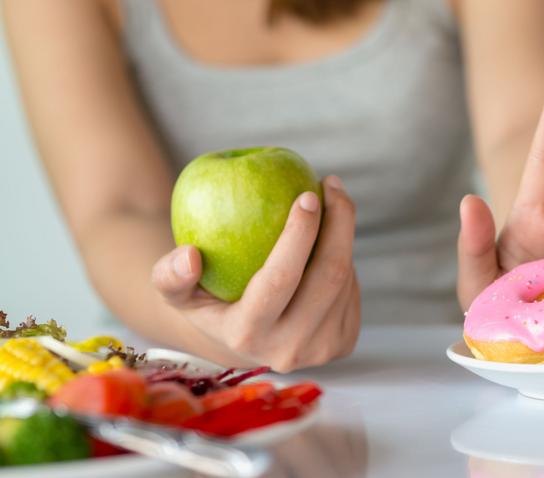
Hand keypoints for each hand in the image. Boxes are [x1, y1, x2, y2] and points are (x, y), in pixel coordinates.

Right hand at [151, 176, 360, 371]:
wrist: (243, 340)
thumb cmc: (207, 300)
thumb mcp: (177, 292)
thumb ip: (169, 275)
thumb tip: (189, 255)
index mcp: (246, 336)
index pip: (280, 279)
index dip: (299, 234)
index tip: (307, 195)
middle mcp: (288, 350)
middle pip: (328, 277)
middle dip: (339, 223)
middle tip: (332, 186)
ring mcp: (320, 350)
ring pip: (345, 280)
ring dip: (343, 235)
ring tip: (332, 202)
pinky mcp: (343, 343)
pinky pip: (352, 290)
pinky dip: (344, 257)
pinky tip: (332, 236)